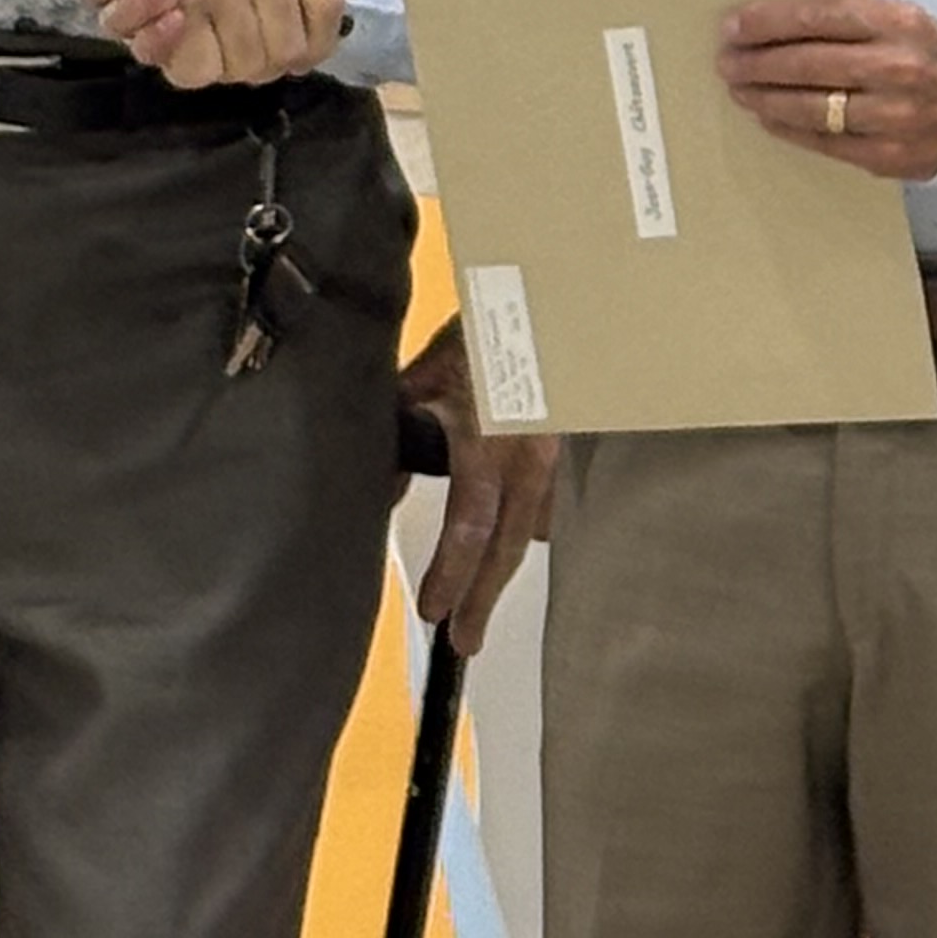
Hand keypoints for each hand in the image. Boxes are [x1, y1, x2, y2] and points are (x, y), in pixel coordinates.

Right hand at [58, 0, 334, 87]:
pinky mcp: (174, 7)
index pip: (327, 5)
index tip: (301, 49)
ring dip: (227, 63)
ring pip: (243, 64)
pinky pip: (191, 64)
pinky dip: (182, 53)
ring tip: (202, 34)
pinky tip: (172, 22)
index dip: (317, 38)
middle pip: (287, 48)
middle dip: (267, 61)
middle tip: (244, 55)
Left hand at [397, 315, 556, 656]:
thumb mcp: (424, 377)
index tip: (433, 612)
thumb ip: (399, 431)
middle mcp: (529, 454)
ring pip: (527, 526)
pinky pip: (536, 501)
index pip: (471, 522)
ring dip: (501, 570)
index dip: (452, 573)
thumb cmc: (480, 328)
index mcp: (492, 440)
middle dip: (484, 596)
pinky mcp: (557, 443)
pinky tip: (503, 554)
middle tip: (465, 642)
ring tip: (478, 610)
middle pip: (509, 542)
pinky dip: (517, 534)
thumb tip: (378, 489)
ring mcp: (551, 450)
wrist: (545, 295)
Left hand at [717, 0, 936, 182]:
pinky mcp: (888, 155)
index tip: (734, 26)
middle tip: (728, 62)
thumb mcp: (902, 21)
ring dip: (766, 98)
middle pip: (807, 64)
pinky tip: (770, 117)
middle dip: (757, 62)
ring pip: (810, 108)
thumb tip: (776, 25)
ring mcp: (893, 116)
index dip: (768, 22)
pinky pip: (825, 142)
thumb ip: (850, 20)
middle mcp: (896, 68)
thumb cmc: (930, 56)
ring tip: (741, 90)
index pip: (818, 17)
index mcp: (898, 22)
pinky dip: (790, 128)